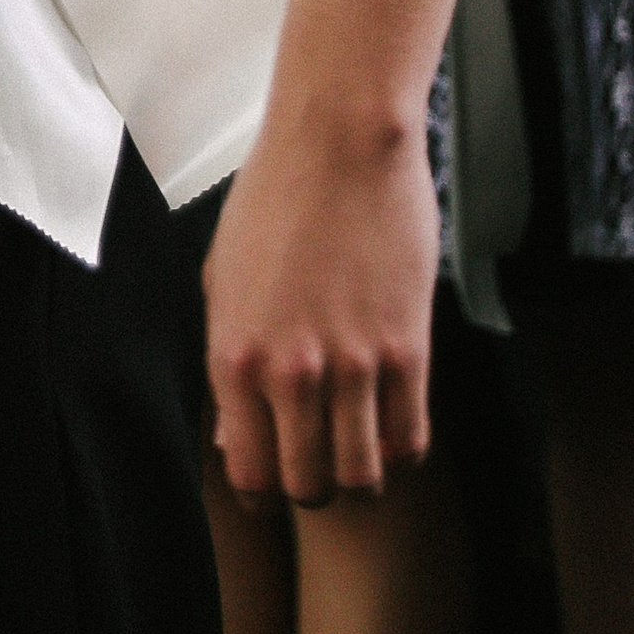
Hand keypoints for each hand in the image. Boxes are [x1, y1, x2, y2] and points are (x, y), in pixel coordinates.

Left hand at [202, 103, 438, 504]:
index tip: (271, 477)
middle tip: (315, 458)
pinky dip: (401, 448)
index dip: (261, 490)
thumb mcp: (222, 282)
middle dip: (310, 486)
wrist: (339, 143)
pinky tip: (388, 422)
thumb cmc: (273, 202)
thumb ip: (228, 366)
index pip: (250, 475)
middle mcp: (291, 373)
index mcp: (234, 357)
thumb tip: (235, 438)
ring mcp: (354, 366)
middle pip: (309, 488)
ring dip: (358, 474)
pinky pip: (412, 441)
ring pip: (364, 477)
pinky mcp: (408, 350)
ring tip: (353, 444)